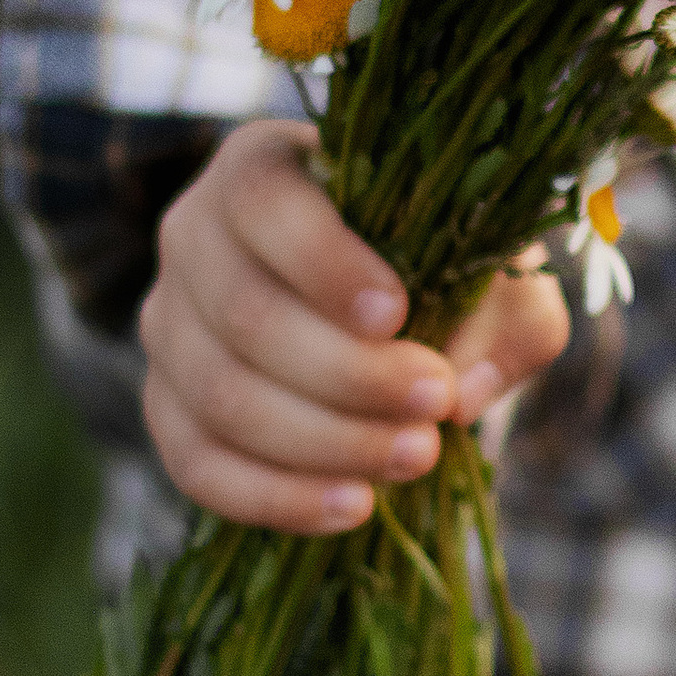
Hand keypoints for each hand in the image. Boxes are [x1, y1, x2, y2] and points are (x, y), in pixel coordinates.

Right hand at [139, 118, 571, 531]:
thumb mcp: (494, 265)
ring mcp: (168, 324)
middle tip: (437, 402)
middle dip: (348, 375)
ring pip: (221, 397)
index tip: (397, 313)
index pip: (264, 204)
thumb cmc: (437, 260)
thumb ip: (509, 314)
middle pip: (245, 316)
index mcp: (260, 168)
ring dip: (324, 442)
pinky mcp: (166, 404)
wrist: (380, 295)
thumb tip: (466, 392)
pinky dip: (276, 497)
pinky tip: (354, 506)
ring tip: (415, 457)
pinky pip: (197, 465)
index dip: (323, 263)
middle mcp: (193, 235)